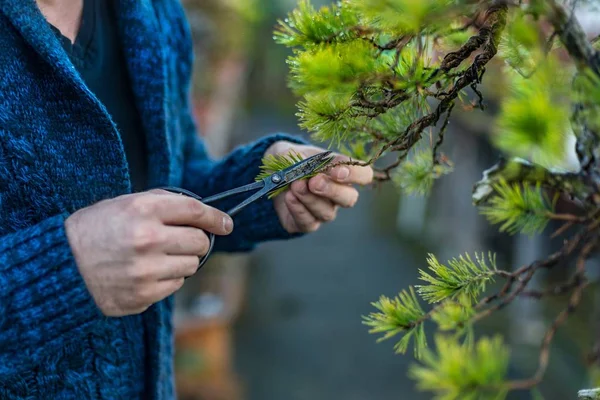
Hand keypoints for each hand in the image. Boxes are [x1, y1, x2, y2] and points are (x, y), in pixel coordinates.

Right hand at [64, 189, 232, 316]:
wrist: (62, 266)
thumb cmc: (96, 229)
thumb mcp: (125, 204)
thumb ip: (164, 204)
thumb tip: (203, 213)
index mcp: (143, 211)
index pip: (196, 212)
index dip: (216, 217)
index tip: (226, 223)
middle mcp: (147, 240)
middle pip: (199, 242)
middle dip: (197, 240)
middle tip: (183, 241)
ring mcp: (146, 271)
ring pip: (191, 266)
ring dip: (182, 261)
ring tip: (156, 257)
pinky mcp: (143, 295)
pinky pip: (175, 286)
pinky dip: (167, 279)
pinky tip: (146, 273)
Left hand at [266, 141, 373, 232]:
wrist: (272, 175)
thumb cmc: (292, 160)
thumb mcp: (295, 152)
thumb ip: (304, 157)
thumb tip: (308, 165)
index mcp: (343, 173)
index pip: (364, 175)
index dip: (355, 174)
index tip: (337, 171)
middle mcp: (338, 196)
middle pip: (349, 199)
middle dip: (332, 190)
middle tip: (314, 182)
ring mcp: (323, 211)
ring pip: (327, 213)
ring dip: (311, 199)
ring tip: (295, 185)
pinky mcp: (306, 223)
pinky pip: (308, 223)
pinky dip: (299, 210)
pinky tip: (289, 197)